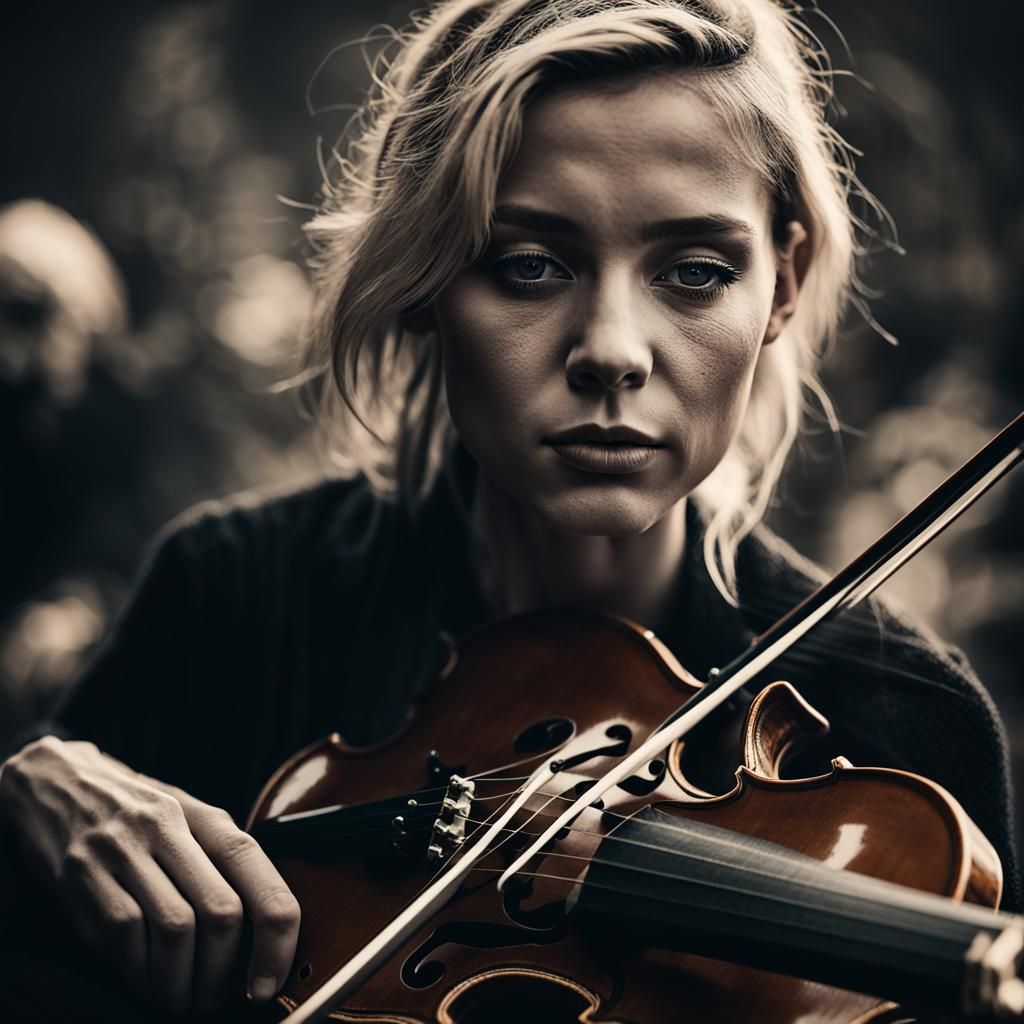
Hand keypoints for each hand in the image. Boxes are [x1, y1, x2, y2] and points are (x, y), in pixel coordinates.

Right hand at [0, 735, 299, 1011]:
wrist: (57, 781)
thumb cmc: (134, 811)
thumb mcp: (186, 821)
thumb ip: (218, 866)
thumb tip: (254, 940)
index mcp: (204, 816)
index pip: (255, 868)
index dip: (275, 931)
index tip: (269, 979)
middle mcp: (167, 826)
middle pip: (220, 909)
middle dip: (223, 970)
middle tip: (217, 998)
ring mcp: (122, 848)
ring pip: (174, 929)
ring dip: (181, 982)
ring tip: (182, 998)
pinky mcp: (81, 874)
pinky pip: (123, 936)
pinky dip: (140, 972)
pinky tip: (146, 981)